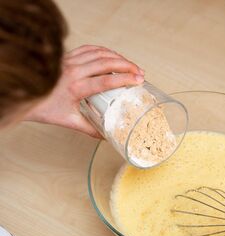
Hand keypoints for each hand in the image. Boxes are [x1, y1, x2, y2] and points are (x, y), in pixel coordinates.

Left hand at [25, 45, 144, 137]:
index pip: (105, 81)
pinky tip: (112, 55)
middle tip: (140, 72)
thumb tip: (107, 136)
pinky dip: (103, 50)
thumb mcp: (68, 121)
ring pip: (98, 53)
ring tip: (131, 65)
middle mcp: (72, 71)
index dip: (124, 79)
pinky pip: (88, 49)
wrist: (23, 96)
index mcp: (75, 88)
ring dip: (118, 57)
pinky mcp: (66, 57)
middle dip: (126, 65)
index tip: (139, 80)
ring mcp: (69, 61)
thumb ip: (89, 129)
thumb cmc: (43, 108)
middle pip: (105, 62)